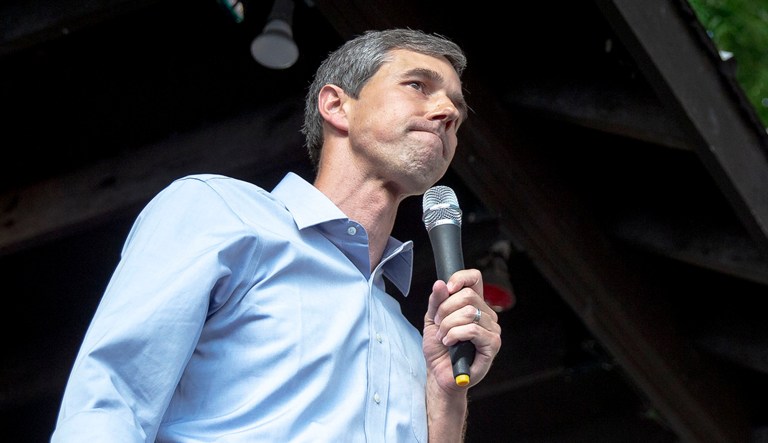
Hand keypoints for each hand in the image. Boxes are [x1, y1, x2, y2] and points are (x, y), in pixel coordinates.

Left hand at [423, 268, 501, 391]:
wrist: (440, 374)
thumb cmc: (439, 348)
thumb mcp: (432, 320)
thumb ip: (436, 301)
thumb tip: (440, 283)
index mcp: (474, 304)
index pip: (475, 279)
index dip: (461, 278)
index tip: (447, 288)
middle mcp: (486, 314)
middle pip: (468, 296)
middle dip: (445, 310)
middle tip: (438, 324)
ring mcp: (492, 328)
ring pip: (469, 313)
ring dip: (448, 325)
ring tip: (443, 337)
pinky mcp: (493, 343)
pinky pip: (473, 330)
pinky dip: (455, 334)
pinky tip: (450, 343)